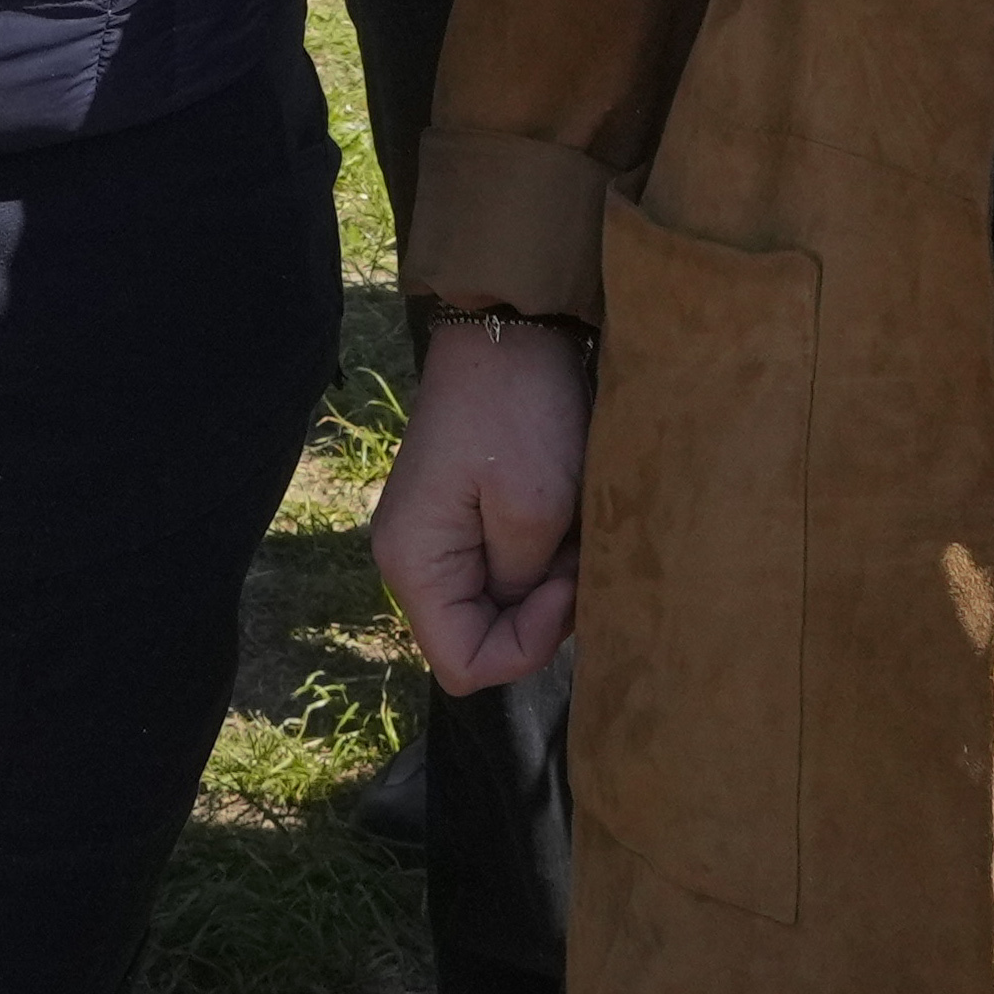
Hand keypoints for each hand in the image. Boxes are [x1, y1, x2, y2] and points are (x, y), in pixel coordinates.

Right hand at [376, 316, 591, 692]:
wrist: (511, 329)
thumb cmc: (519, 411)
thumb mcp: (536, 508)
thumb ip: (526, 587)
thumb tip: (524, 618)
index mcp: (415, 565)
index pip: (464, 664)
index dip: (524, 647)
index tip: (563, 588)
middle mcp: (415, 560)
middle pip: (481, 637)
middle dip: (541, 612)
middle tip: (579, 555)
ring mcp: (439, 538)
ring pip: (500, 605)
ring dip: (546, 582)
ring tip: (575, 527)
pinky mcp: (465, 518)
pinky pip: (506, 568)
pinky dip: (543, 556)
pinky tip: (567, 517)